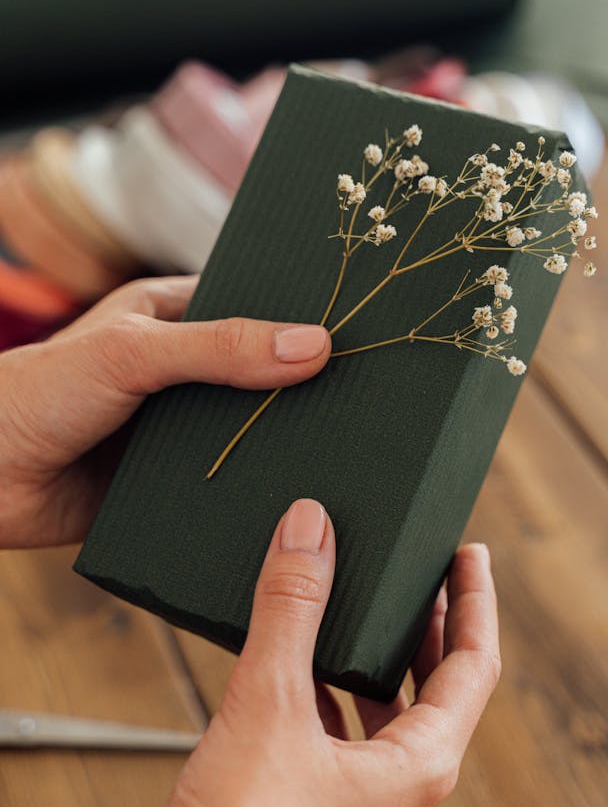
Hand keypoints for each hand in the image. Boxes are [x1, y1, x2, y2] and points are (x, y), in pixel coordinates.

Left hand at [0, 277, 330, 547]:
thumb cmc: (40, 393)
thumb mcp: (136, 353)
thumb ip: (221, 348)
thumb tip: (314, 345)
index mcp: (172, 317)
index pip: (253, 308)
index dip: (300, 319)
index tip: (359, 332)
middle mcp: (182, 371)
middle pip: (259, 375)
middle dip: (301, 389)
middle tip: (368, 400)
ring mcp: (178, 427)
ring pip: (248, 431)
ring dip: (279, 443)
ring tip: (349, 451)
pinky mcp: (172, 480)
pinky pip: (226, 482)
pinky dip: (253, 488)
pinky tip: (294, 498)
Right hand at [55, 501, 499, 806]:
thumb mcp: (269, 699)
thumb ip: (292, 607)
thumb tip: (310, 530)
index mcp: (419, 767)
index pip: (474, 666)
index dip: (474, 602)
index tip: (469, 555)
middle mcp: (404, 796)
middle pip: (438, 692)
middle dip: (430, 628)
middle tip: (424, 578)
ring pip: (392, 722)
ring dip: (382, 666)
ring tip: (364, 619)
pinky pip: (350, 748)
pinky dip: (339, 702)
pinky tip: (303, 679)